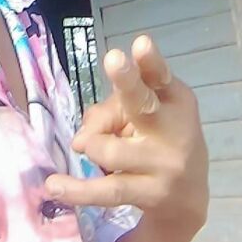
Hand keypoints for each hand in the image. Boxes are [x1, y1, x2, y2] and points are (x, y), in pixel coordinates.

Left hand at [46, 34, 208, 233]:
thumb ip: (112, 111)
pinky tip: (53, 185)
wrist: (188, 198)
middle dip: (128, 81)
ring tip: (88, 147)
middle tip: (114, 59)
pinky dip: (78, 190)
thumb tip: (80, 140)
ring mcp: (163, 164)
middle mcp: (174, 128)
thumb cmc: (159, 141)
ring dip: (92, 146)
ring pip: (111, 149)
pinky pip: (107, 190)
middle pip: (144, 104)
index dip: (150, 60)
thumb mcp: (143, 117)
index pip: (160, 75)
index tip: (140, 42)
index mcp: (173, 98)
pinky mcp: (150, 194)